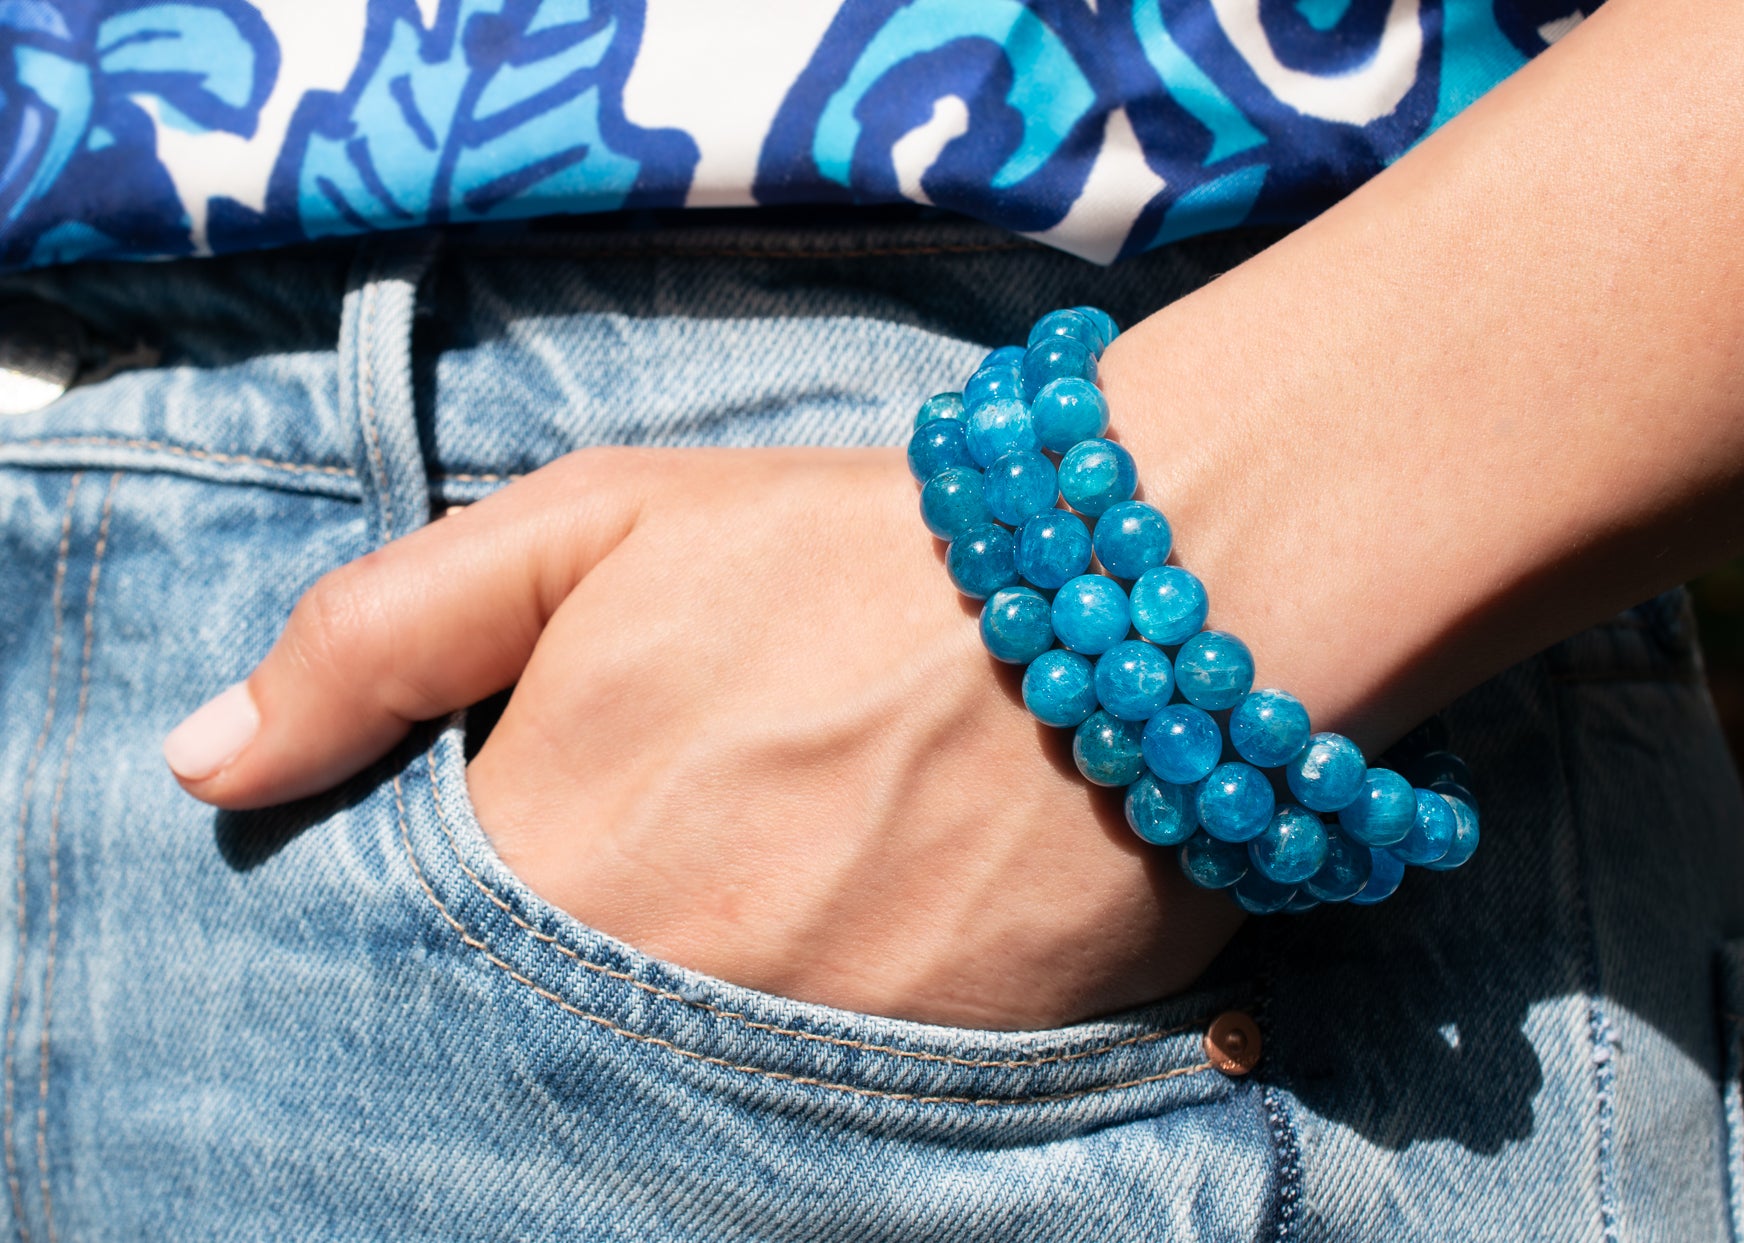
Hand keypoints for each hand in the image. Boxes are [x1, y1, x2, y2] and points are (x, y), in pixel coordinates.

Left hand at [161, 446, 1242, 1029]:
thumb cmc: (847, 550)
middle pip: (546, 1033)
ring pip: (678, 1075)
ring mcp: (795, 1062)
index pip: (419, 956)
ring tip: (781, 886)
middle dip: (593, 955)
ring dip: (704, 992)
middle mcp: (655, 995)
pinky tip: (856, 936)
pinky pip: (814, 1106)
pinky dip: (810, 1037)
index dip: (468, 903)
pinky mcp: (926, 1096)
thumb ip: (379, 639)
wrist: (1125, 600)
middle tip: (686, 855)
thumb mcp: (592, 526)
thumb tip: (209, 770)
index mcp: (546, 859)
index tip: (540, 845)